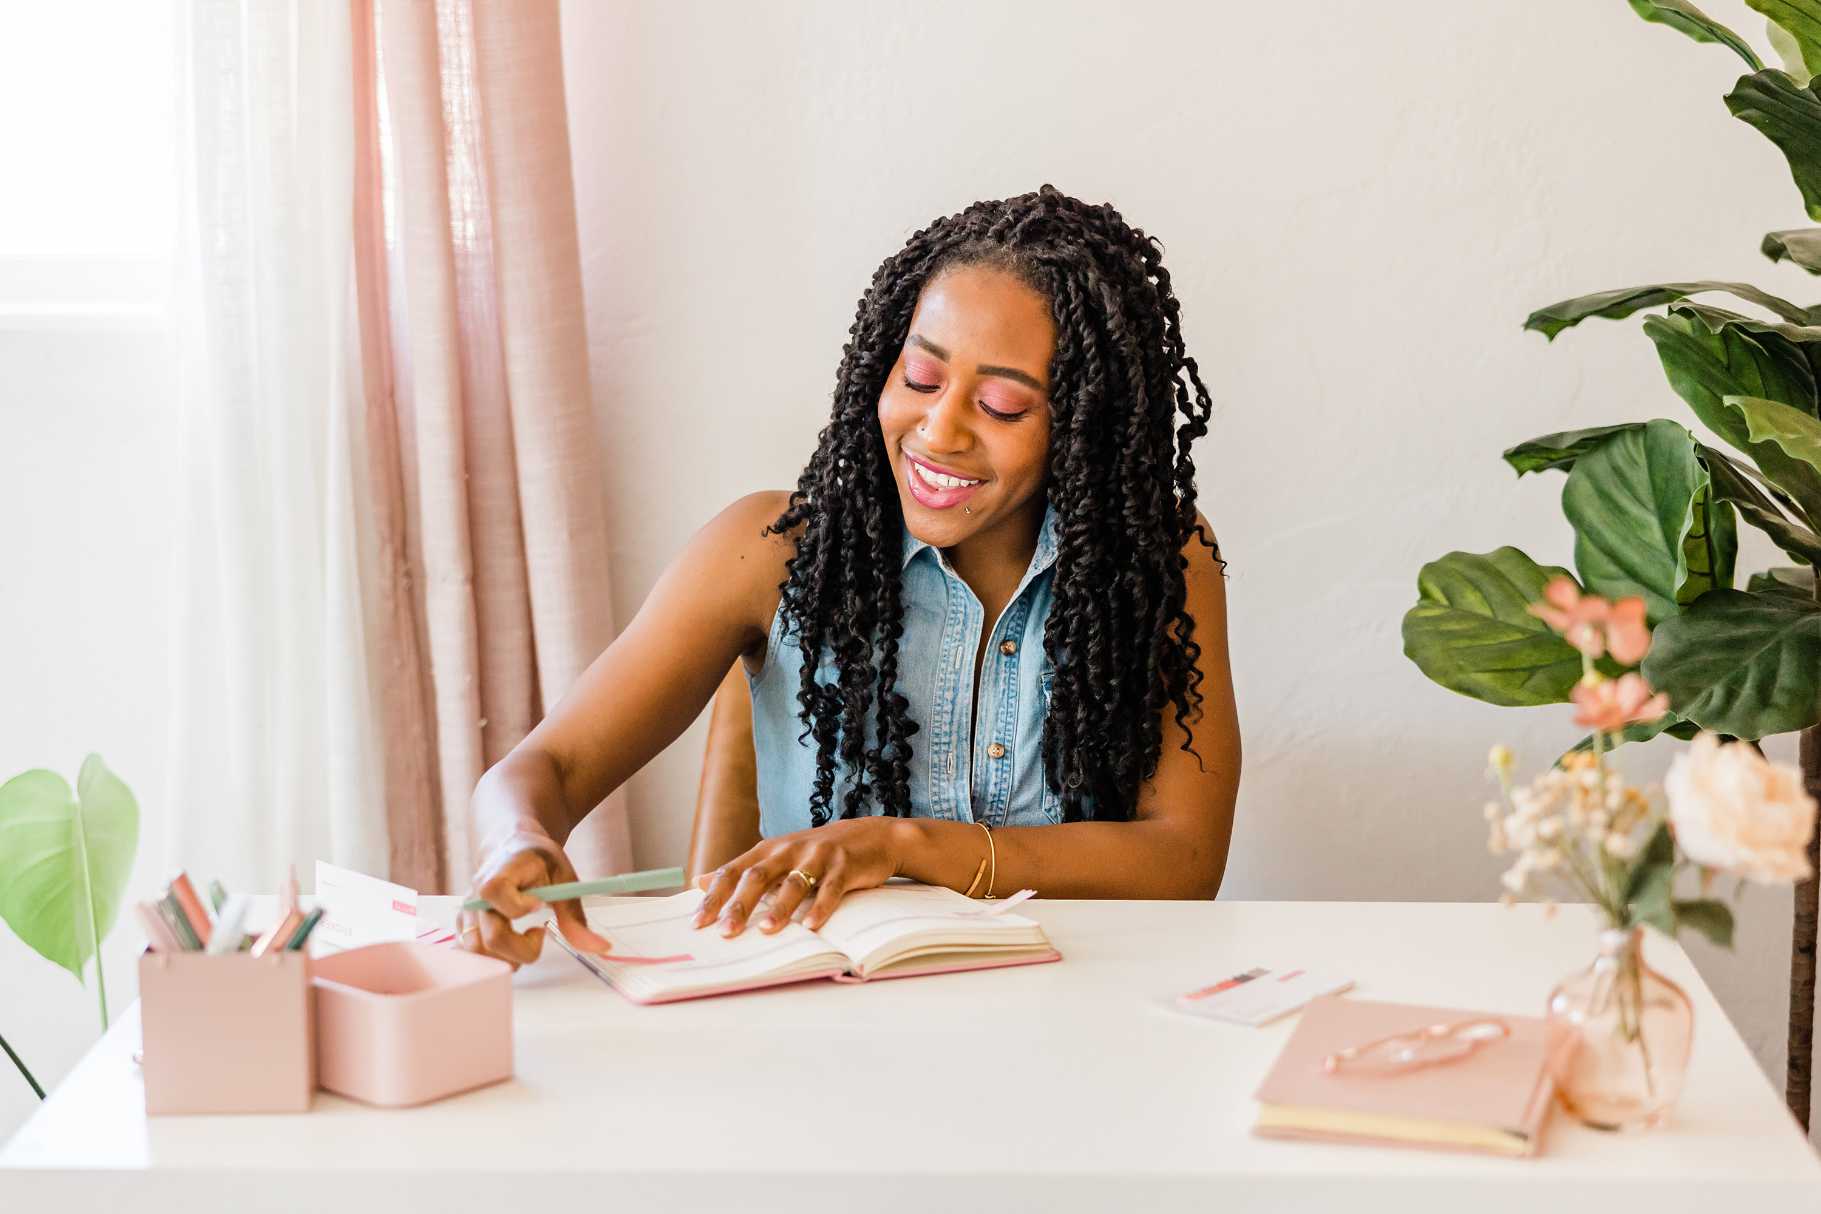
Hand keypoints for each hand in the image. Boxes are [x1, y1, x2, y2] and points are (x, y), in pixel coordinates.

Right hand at [458, 827, 611, 967]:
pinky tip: (511, 944)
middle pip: (491, 938)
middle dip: (522, 949)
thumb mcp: (564, 879)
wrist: (513, 848)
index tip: (540, 906)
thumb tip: (601, 948)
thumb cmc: (539, 861)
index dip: (521, 907)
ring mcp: (465, 914)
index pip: (495, 894)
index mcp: (498, 873)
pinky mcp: (463, 927)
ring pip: (478, 953)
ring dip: (507, 958)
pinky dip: (494, 958)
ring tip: (524, 940)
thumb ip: (575, 916)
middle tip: (538, 933)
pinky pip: (472, 954)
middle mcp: (474, 896)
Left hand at [692, 817, 901, 935]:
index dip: (714, 897)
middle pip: (758, 877)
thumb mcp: (775, 856)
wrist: (870, 836)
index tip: (697, 923)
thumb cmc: (815, 853)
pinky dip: (820, 907)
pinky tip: (811, 925)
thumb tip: (698, 881)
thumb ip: (740, 871)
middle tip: (726, 932)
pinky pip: (831, 888)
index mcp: (767, 851)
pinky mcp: (844, 866)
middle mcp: (788, 850)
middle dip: (740, 905)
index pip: (733, 873)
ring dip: (780, 908)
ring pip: (794, 882)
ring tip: (768, 931)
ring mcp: (817, 856)